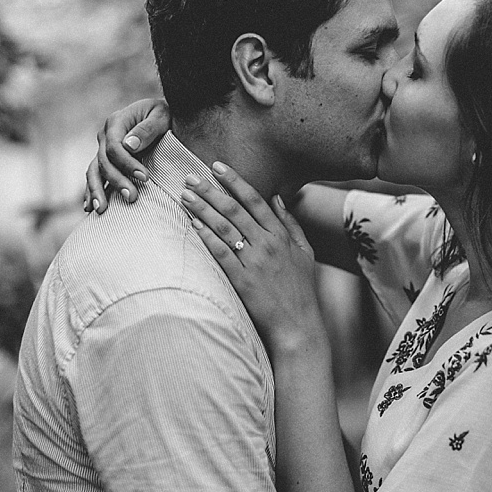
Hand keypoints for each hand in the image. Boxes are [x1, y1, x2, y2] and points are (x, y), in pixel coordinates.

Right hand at [84, 98, 168, 212]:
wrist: (160, 115)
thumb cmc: (164, 115)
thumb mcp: (161, 116)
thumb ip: (147, 129)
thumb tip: (129, 145)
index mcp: (116, 122)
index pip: (115, 147)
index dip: (127, 164)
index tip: (145, 178)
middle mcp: (105, 135)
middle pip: (104, 162)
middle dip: (116, 181)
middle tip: (132, 197)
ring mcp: (102, 148)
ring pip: (94, 171)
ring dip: (97, 191)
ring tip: (102, 210)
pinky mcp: (105, 160)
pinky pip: (94, 176)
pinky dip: (91, 191)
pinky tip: (89, 208)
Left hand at [180, 162, 324, 352]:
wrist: (298, 326)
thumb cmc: (301, 289)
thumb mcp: (305, 252)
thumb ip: (290, 223)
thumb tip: (277, 197)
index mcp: (282, 236)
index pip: (255, 200)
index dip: (235, 181)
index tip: (217, 166)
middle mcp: (268, 245)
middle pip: (235, 210)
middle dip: (211, 190)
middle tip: (191, 176)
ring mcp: (255, 263)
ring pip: (225, 228)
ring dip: (203, 209)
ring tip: (186, 195)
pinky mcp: (242, 281)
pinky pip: (221, 254)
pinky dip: (207, 237)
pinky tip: (193, 224)